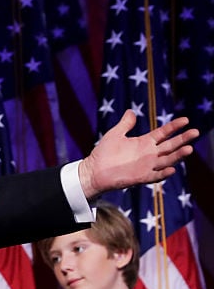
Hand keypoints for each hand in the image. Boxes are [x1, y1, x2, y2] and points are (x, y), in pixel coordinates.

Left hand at [78, 110, 197, 197]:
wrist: (93, 171)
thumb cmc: (103, 153)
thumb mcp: (115, 134)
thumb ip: (125, 124)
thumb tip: (131, 111)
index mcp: (144, 142)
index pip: (163, 133)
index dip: (174, 127)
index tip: (186, 120)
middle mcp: (149, 154)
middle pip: (170, 145)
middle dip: (183, 139)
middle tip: (195, 132)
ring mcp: (147, 165)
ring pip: (167, 160)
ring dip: (178, 155)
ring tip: (189, 149)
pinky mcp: (141, 177)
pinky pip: (155, 175)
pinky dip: (163, 173)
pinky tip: (172, 169)